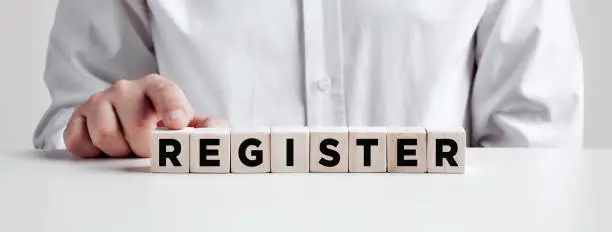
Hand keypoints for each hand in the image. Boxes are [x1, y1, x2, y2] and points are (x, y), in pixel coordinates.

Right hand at [64, 74, 227, 157]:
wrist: (129, 116)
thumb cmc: (162, 120)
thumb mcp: (188, 122)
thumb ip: (206, 127)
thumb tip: (217, 131)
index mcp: (156, 86)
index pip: (165, 92)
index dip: (172, 108)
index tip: (178, 124)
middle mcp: (126, 89)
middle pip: (137, 127)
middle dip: (147, 147)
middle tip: (151, 151)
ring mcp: (99, 101)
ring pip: (106, 136)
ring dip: (120, 151)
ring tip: (129, 147)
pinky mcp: (78, 117)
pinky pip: (79, 141)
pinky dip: (93, 152)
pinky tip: (106, 148)